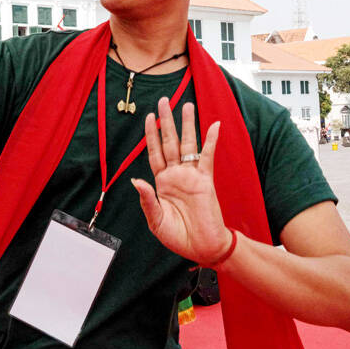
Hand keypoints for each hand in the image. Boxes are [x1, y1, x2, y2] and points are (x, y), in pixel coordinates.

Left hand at [131, 98, 233, 267]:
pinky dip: (211, 141)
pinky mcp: (205, 181)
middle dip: (166, 121)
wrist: (202, 248)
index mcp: (162, 183)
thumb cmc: (179, 237)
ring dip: (187, 125)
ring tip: (186, 104)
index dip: (150, 135)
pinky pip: (207, 157)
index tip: (147, 117)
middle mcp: (176, 175)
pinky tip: (214, 125)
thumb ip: (146, 200)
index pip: (154, 153)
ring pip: (187, 144)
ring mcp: (191, 176)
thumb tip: (136, 180)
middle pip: (169, 142)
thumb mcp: (156, 221)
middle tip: (164, 100)